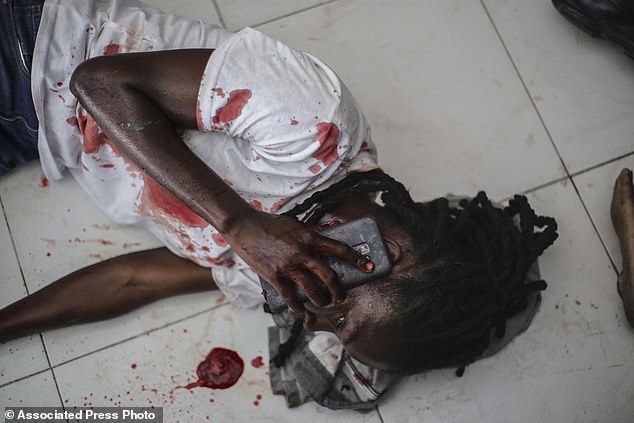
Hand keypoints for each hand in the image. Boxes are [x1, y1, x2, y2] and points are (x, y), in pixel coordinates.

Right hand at [223, 210, 372, 313]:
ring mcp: (288, 266)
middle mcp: (302, 253)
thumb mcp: (296, 224)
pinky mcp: (275, 276)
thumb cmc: (270, 223)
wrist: (244, 226)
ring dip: (321, 300)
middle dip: (339, 289)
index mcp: (309, 238)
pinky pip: (291, 297)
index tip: (369, 266)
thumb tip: (332, 228)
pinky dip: (297, 308)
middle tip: (342, 296)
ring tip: (323, 303)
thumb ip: (313, 230)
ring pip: (313, 290)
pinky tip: (301, 313)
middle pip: (329, 275)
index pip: (339, 248)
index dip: (357, 259)